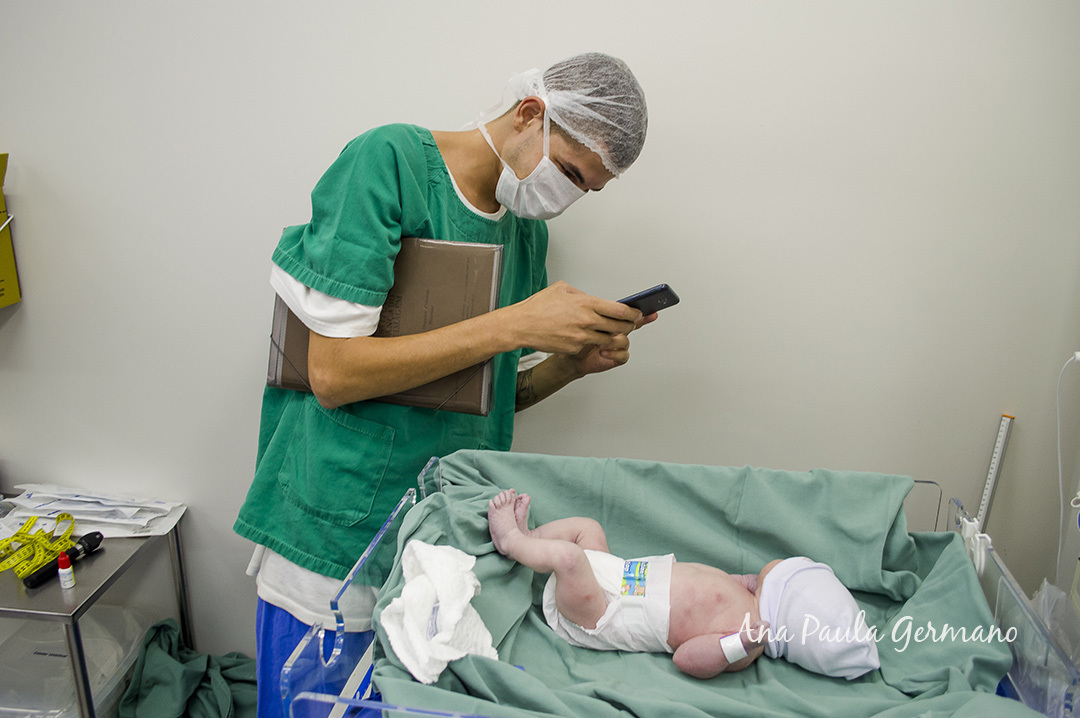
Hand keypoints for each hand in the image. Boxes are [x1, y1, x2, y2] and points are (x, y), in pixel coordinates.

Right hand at [506, 281, 641, 354]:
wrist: (522, 325)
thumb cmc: (539, 307)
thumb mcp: (562, 289)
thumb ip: (581, 294)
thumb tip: (592, 299)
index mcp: (586, 304)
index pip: (620, 310)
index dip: (632, 313)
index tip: (637, 313)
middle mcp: (586, 321)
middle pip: (619, 327)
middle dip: (628, 326)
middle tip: (630, 324)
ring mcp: (581, 337)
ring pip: (607, 339)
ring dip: (612, 336)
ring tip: (610, 331)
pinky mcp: (574, 348)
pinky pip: (590, 345)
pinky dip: (591, 342)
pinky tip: (587, 337)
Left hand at [568, 311, 657, 376]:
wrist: (568, 355)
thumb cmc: (573, 334)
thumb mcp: (577, 315)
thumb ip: (583, 304)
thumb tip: (586, 296)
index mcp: (609, 319)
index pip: (626, 312)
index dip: (638, 310)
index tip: (649, 308)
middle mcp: (616, 331)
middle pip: (631, 325)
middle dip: (629, 324)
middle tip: (620, 323)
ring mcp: (617, 344)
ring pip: (625, 340)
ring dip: (614, 340)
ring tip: (599, 341)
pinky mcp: (615, 357)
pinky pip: (623, 355)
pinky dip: (614, 353)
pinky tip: (602, 351)